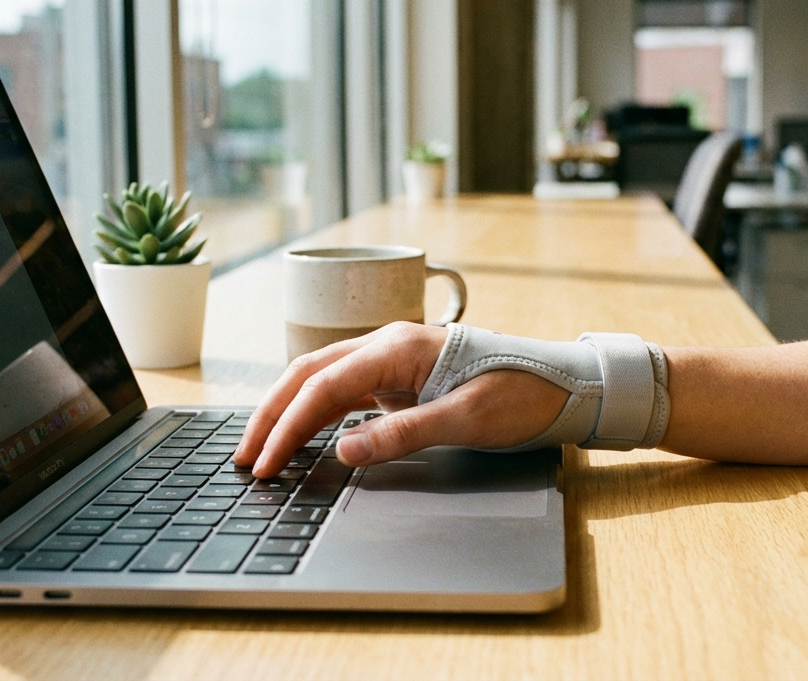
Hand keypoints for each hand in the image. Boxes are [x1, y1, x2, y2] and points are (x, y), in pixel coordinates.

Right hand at [234, 322, 569, 476]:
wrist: (562, 383)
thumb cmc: (523, 393)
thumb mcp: (466, 419)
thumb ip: (402, 435)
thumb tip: (344, 451)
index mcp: (398, 347)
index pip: (323, 386)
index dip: (288, 426)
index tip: (265, 462)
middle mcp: (387, 345)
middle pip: (309, 374)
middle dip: (272, 415)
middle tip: (245, 458)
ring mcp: (392, 359)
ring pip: (321, 378)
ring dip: (288, 411)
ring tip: (262, 449)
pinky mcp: (399, 376)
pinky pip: (344, 389)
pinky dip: (315, 411)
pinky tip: (302, 435)